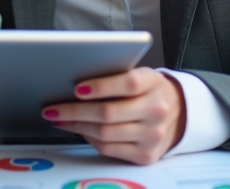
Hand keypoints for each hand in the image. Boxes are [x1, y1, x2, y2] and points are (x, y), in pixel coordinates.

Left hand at [41, 67, 185, 164]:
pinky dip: (88, 139)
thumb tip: (74, 83)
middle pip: (109, 113)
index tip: (77, 88)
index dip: (101, 86)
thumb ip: (115, 75)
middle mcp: (157, 111)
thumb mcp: (140, 74)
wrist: (177, 114)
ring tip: (58, 118)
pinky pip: (109, 149)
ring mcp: (152, 136)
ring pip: (105, 133)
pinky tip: (77, 130)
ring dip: (76, 126)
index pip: (128, 84)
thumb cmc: (147, 90)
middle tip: (53, 108)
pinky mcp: (145, 155)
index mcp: (154, 84)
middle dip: (75, 111)